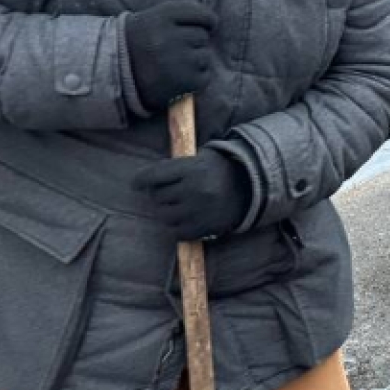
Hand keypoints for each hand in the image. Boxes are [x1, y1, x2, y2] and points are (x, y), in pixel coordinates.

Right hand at [124, 2, 218, 114]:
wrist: (116, 76)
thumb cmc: (140, 44)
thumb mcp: (153, 19)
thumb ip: (181, 16)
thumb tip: (214, 21)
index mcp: (160, 17)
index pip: (200, 13)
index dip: (207, 20)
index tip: (207, 25)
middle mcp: (168, 38)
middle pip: (203, 36)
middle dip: (194, 42)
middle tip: (174, 49)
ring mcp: (177, 61)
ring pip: (205, 56)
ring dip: (195, 60)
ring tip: (174, 64)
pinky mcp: (184, 82)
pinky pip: (205, 76)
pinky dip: (196, 78)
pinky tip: (178, 77)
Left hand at [131, 149, 251, 240]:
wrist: (252, 188)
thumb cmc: (220, 170)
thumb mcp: (200, 158)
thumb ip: (175, 167)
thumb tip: (145, 181)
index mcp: (192, 169)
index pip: (154, 175)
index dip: (141, 180)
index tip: (136, 184)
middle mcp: (195, 190)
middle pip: (158, 196)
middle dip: (159, 195)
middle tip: (169, 193)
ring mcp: (199, 211)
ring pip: (165, 215)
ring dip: (167, 211)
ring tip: (178, 206)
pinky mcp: (204, 227)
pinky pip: (177, 232)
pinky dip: (177, 227)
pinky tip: (185, 218)